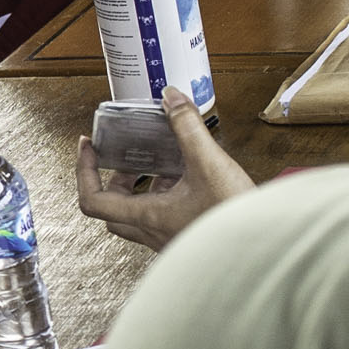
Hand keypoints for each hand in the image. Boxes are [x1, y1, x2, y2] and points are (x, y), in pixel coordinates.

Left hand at [75, 83, 257, 250]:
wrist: (265, 249)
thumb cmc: (235, 220)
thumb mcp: (209, 163)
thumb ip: (187, 127)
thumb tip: (171, 99)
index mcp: (147, 216)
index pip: (92, 199)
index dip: (83, 169)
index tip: (88, 147)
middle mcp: (153, 232)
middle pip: (112, 209)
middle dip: (113, 179)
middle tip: (123, 157)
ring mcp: (170, 239)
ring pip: (138, 215)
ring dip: (142, 187)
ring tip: (160, 162)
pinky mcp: (188, 238)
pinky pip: (163, 218)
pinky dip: (166, 195)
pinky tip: (188, 178)